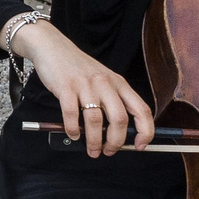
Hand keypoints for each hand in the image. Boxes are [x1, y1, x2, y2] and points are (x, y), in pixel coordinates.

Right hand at [23, 25, 152, 156]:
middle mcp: (105, 84)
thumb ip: (112, 101)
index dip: (145, 131)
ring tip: (91, 149)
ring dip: (94, 141)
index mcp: (119, 83)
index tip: (140, 145)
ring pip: (96, 121)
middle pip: (120, 119)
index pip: (142, 110)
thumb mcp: (103, 80)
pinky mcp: (66, 87)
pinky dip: (73, 130)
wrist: (53, 47)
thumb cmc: (78, 68)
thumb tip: (117, 133)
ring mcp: (86, 86)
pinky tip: (73, 134)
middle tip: (109, 151)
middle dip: (116, 142)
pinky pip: (71, 115)